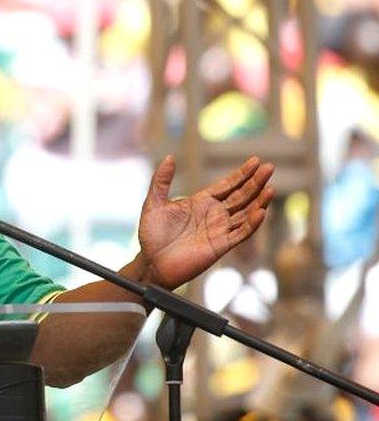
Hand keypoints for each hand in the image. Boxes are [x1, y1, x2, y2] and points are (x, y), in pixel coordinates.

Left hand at [137, 155, 273, 288]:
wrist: (151, 263)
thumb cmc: (152, 235)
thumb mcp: (154, 203)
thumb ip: (161, 181)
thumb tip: (170, 157)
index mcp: (202, 202)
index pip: (228, 185)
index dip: (242, 174)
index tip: (256, 160)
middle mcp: (214, 215)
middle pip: (241, 196)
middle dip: (255, 182)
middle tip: (270, 167)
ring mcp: (219, 230)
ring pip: (245, 214)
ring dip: (259, 201)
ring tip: (270, 188)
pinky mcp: (220, 246)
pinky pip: (240, 234)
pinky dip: (251, 224)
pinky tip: (260, 212)